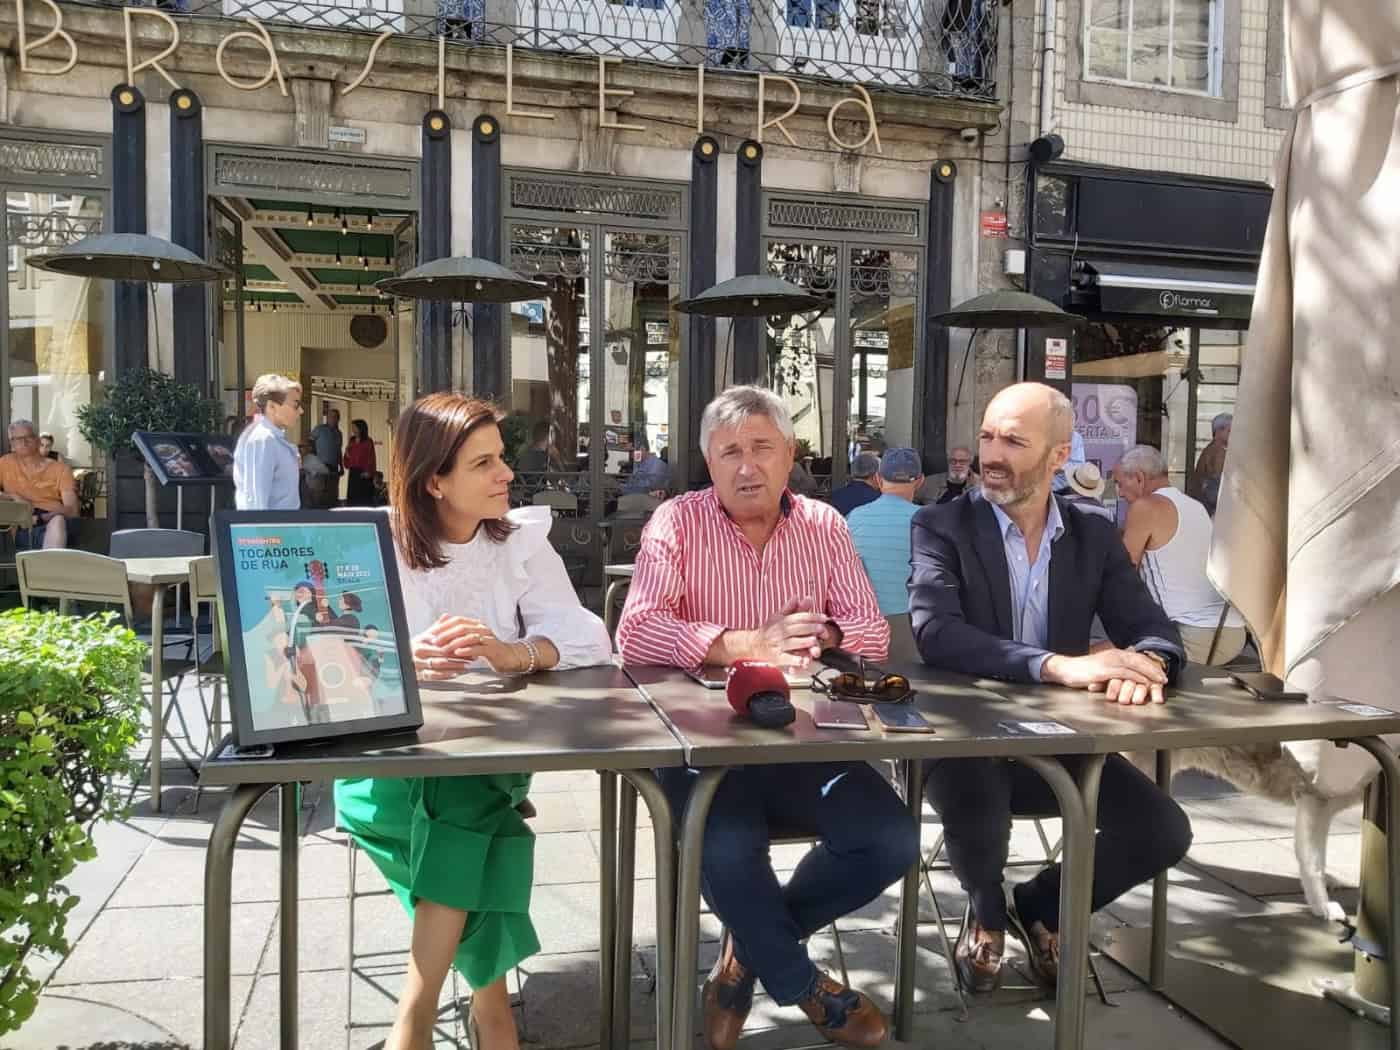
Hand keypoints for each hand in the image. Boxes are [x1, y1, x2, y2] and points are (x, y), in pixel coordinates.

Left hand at [413, 615, 521, 678]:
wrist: (509, 657)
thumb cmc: (489, 650)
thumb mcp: (474, 641)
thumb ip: (460, 635)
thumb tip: (443, 632)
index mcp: (477, 625)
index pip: (458, 620)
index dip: (444, 626)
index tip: (432, 632)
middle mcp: (482, 629)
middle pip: (462, 627)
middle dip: (446, 634)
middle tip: (435, 641)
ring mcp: (488, 638)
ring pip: (469, 637)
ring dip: (454, 643)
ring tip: (443, 648)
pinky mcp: (493, 649)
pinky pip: (478, 648)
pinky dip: (467, 650)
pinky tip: (458, 653)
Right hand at [748, 601, 828, 671]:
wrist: (753, 644)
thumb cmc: (769, 630)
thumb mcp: (778, 617)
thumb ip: (790, 608)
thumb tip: (800, 596)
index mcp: (781, 621)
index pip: (798, 617)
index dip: (812, 617)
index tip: (824, 618)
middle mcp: (779, 632)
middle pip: (796, 629)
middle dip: (810, 628)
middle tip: (822, 629)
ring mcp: (777, 645)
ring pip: (791, 643)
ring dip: (803, 642)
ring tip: (814, 641)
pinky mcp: (775, 658)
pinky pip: (785, 659)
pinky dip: (794, 660)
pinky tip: (803, 661)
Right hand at [1042, 648, 1166, 704]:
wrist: (1066, 669)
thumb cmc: (1082, 671)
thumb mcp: (1102, 668)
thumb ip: (1114, 670)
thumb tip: (1125, 676)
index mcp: (1114, 653)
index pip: (1136, 657)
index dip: (1150, 665)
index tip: (1160, 673)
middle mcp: (1114, 654)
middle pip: (1139, 660)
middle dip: (1154, 669)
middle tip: (1164, 678)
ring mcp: (1110, 662)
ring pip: (1135, 666)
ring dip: (1149, 674)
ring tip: (1159, 682)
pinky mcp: (1105, 671)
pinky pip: (1126, 674)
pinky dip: (1137, 678)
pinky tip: (1144, 684)